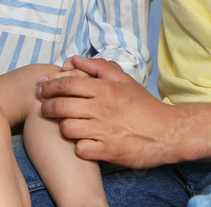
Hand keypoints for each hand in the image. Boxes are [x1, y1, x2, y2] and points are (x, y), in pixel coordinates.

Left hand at [37, 55, 181, 167]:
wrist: (169, 133)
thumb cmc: (145, 106)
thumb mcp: (125, 81)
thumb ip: (98, 68)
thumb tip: (74, 59)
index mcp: (105, 89)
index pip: (66, 83)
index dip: (49, 85)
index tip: (42, 88)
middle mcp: (102, 109)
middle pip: (61, 105)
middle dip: (46, 106)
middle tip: (44, 107)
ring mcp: (104, 131)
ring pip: (67, 128)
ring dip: (62, 127)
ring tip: (66, 125)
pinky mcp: (108, 152)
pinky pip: (81, 149)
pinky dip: (78, 147)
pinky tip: (83, 143)